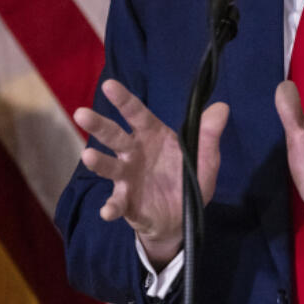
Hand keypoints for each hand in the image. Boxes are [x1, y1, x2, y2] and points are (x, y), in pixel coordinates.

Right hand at [74, 78, 226, 266]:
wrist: (180, 219)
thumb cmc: (188, 180)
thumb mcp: (205, 158)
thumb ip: (208, 134)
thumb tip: (222, 107)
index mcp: (152, 137)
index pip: (137, 114)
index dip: (124, 100)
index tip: (109, 85)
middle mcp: (134, 154)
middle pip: (114, 136)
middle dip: (98, 125)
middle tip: (81, 113)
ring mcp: (127, 178)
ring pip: (109, 166)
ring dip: (99, 162)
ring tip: (89, 156)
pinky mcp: (127, 203)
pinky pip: (117, 204)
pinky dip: (112, 207)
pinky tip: (108, 212)